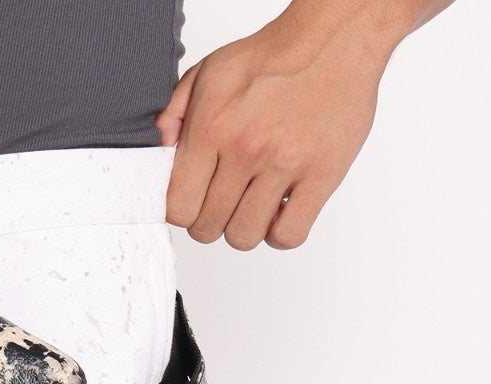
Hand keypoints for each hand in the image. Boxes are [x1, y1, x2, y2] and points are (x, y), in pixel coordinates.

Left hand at [155, 9, 394, 249]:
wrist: (332, 38)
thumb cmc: (271, 58)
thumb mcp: (208, 73)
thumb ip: (174, 114)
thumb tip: (158, 155)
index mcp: (212, 126)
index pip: (178, 207)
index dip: (183, 210)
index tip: (194, 200)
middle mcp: (245, 149)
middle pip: (208, 228)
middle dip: (211, 220)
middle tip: (225, 199)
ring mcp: (284, 164)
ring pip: (244, 238)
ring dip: (245, 227)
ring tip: (253, 202)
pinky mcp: (322, 175)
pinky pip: (288, 236)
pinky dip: (280, 232)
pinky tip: (280, 209)